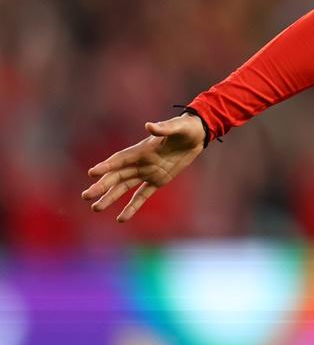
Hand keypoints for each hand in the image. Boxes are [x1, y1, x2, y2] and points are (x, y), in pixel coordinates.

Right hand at [81, 114, 205, 221]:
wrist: (196, 135)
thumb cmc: (186, 128)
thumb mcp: (178, 127)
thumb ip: (164, 128)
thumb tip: (149, 126)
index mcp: (142, 149)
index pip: (120, 159)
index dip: (107, 166)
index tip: (92, 173)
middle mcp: (141, 162)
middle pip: (117, 176)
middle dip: (102, 186)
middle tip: (86, 196)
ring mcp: (148, 172)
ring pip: (124, 187)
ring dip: (110, 197)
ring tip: (96, 208)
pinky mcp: (158, 180)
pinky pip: (142, 195)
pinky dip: (132, 206)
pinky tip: (121, 218)